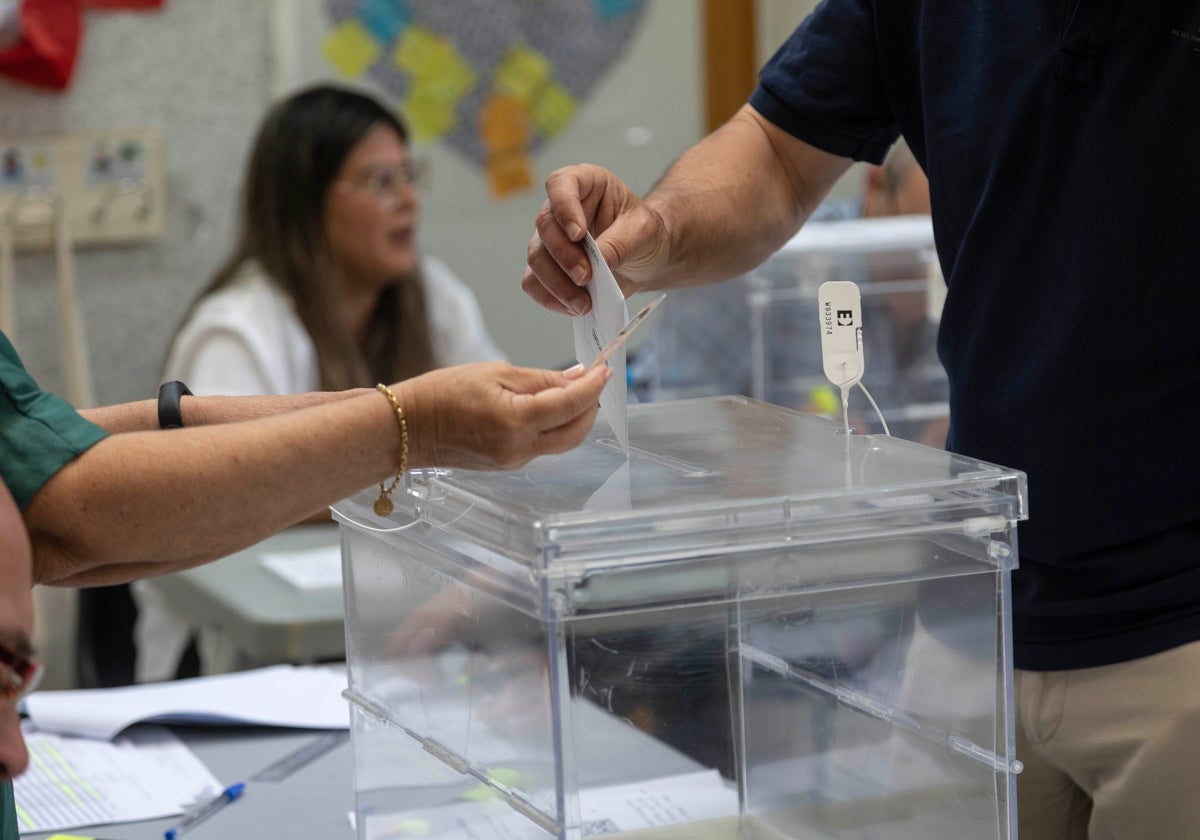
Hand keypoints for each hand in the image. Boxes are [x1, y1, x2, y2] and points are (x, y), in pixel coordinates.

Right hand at [395, 361, 608, 470]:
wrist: (407, 427)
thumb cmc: (442, 394)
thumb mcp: (494, 374)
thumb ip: (540, 379)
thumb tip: (577, 377)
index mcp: (516, 421)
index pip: (571, 404)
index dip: (594, 387)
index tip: (606, 370)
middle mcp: (519, 449)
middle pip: (575, 432)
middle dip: (591, 406)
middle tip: (595, 381)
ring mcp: (514, 461)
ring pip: (561, 441)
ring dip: (574, 417)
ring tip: (572, 390)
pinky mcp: (508, 465)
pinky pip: (542, 445)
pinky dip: (553, 425)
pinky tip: (548, 406)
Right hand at [523, 164, 670, 315]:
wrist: (644, 259)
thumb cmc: (644, 234)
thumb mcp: (644, 232)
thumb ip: (619, 243)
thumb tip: (596, 263)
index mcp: (584, 183)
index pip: (560, 184)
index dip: (564, 207)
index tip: (579, 234)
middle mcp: (560, 209)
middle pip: (545, 227)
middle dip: (564, 257)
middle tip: (586, 278)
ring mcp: (549, 239)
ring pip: (535, 258)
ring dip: (557, 284)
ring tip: (583, 303)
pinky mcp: (546, 267)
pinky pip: (534, 283)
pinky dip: (551, 298)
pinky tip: (574, 307)